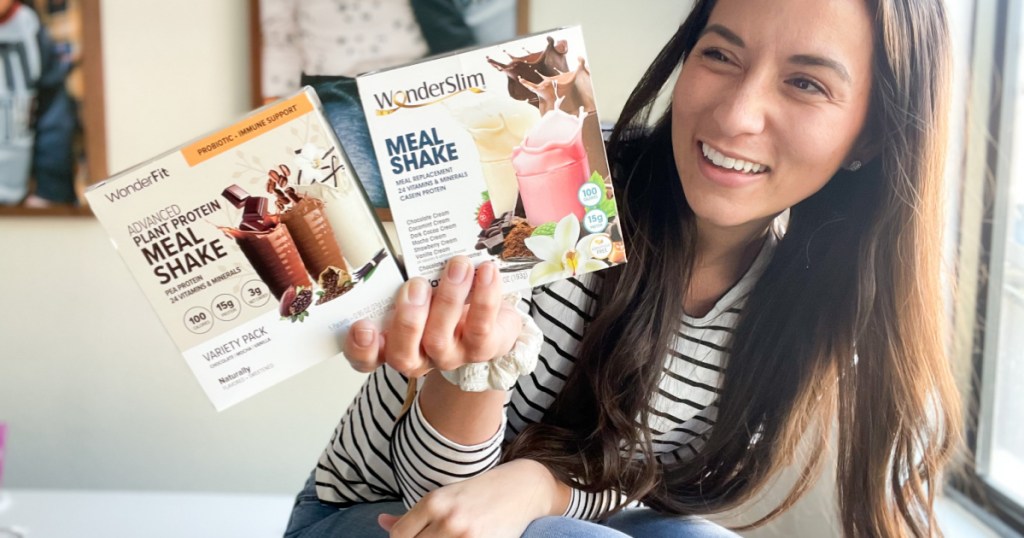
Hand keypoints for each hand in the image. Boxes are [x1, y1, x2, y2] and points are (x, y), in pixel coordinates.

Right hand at [343, 256, 521, 375]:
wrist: (493, 313)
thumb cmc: (445, 297)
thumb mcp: (420, 285)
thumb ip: (404, 277)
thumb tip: (401, 251)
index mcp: (392, 342)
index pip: (366, 358)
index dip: (360, 347)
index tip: (362, 325)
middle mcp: (418, 356)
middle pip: (402, 355)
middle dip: (407, 320)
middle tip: (416, 285)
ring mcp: (450, 356)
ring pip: (440, 340)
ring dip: (447, 299)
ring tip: (457, 266)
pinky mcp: (482, 349)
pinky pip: (481, 327)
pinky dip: (484, 295)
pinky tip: (486, 271)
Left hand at [378, 459, 569, 537]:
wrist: (521, 487)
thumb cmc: (479, 492)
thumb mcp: (445, 497)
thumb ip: (414, 515)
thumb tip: (381, 524)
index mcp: (434, 502)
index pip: (399, 537)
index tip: (417, 537)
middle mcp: (448, 519)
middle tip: (436, 536)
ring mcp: (465, 536)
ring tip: (451, 536)